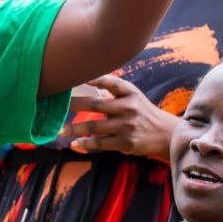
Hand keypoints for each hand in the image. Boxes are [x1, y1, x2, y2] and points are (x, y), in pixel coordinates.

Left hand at [63, 75, 177, 157]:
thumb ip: (112, 92)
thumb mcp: (133, 97)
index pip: (111, 83)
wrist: (166, 134)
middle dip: (73, 105)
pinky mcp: (125, 143)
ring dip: (74, 129)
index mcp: (130, 93)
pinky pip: (100, 143)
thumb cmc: (142, 111)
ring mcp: (126, 126)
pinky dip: (86, 144)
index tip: (77, 77)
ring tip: (59, 130)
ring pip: (94, 127)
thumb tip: (86, 83)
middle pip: (95, 105)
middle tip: (56, 106)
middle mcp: (128, 107)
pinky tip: (74, 144)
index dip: (95, 79)